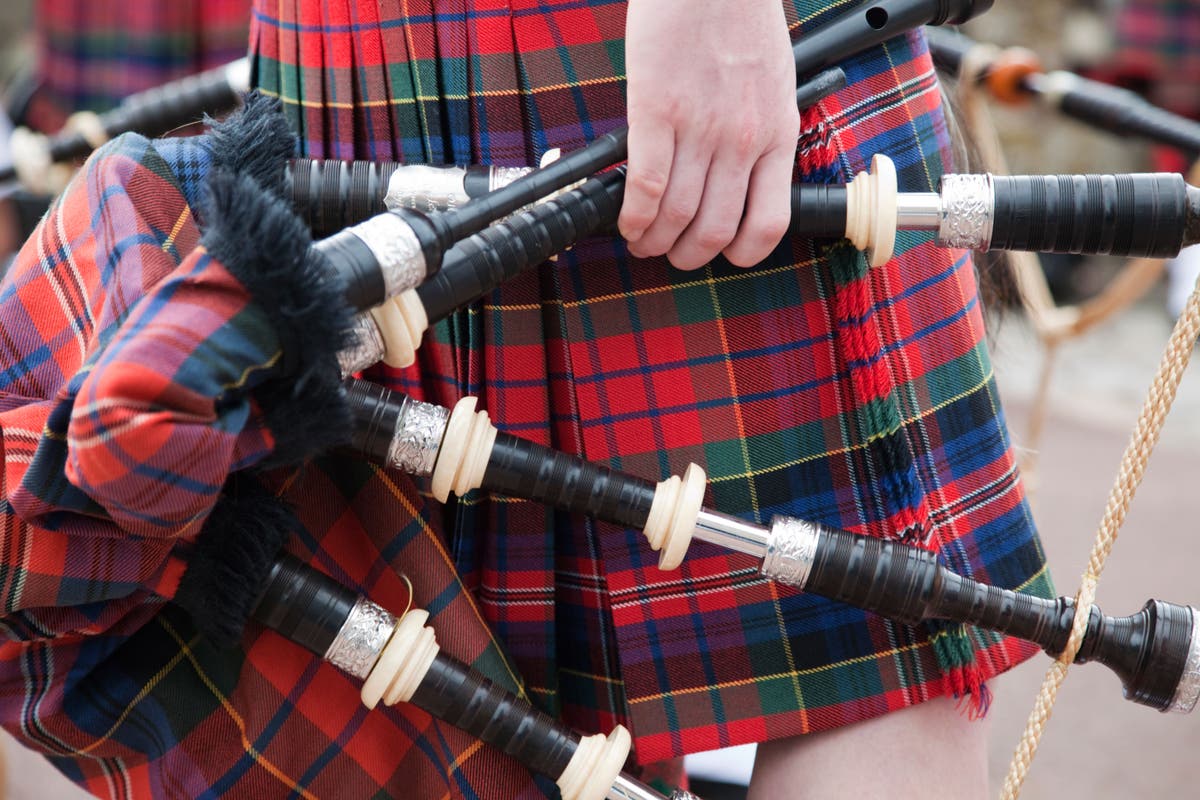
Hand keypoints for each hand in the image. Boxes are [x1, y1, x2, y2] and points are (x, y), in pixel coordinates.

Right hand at [618, 0, 799, 269]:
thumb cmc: (739, 15)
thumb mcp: (772, 82)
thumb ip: (758, 129)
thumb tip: (733, 172)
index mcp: (776, 134)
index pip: (768, 223)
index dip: (741, 253)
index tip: (723, 252)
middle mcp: (742, 140)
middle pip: (714, 230)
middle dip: (686, 255)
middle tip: (670, 253)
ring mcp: (700, 129)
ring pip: (677, 217)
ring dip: (653, 241)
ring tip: (641, 241)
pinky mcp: (657, 111)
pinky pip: (646, 185)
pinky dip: (632, 215)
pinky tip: (625, 219)